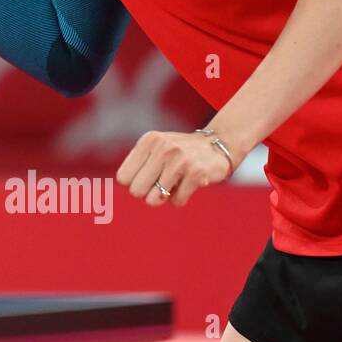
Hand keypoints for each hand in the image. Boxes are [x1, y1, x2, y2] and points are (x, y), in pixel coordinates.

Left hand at [116, 130, 234, 206]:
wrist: (218, 145)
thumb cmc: (179, 151)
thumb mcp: (155, 147)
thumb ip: (137, 163)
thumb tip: (122, 184)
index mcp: (148, 141)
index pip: (123, 177)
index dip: (134, 183)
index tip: (146, 178)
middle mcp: (162, 148)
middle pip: (136, 191)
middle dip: (147, 192)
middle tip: (160, 183)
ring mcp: (179, 160)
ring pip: (154, 199)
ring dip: (164, 196)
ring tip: (174, 182)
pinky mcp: (196, 173)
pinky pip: (176, 201)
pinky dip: (180, 198)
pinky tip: (188, 184)